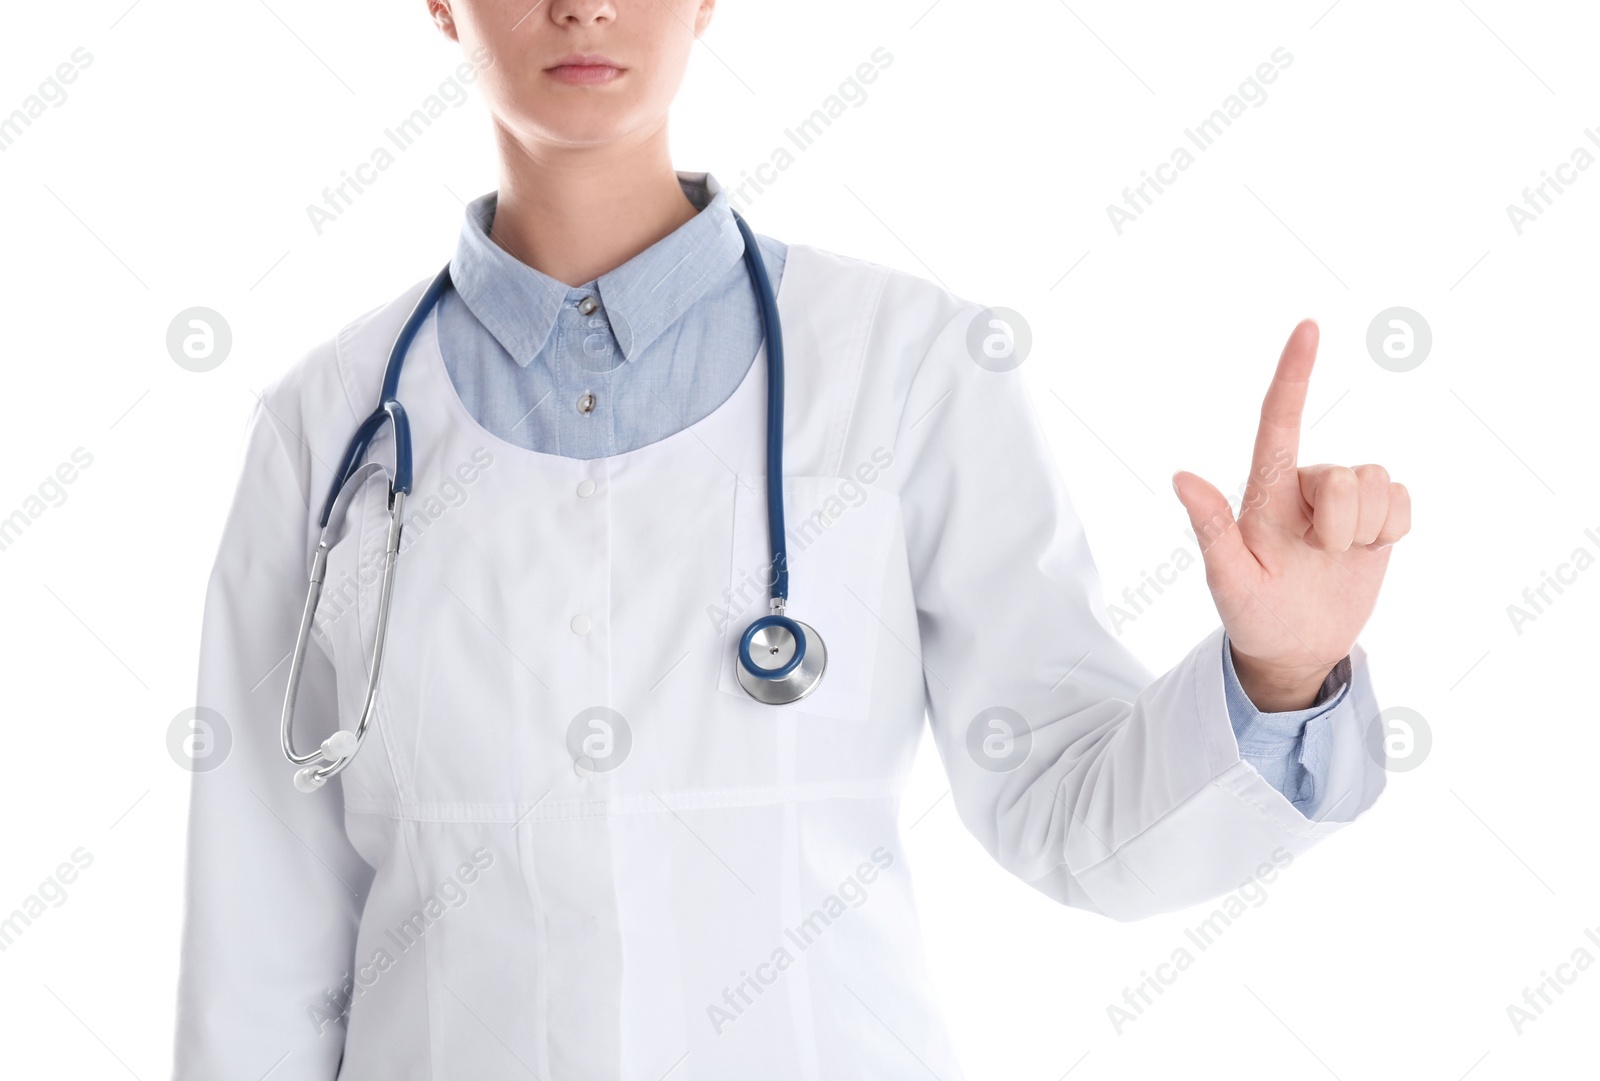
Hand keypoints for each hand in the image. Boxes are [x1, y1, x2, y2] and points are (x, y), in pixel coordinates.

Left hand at [1171, 320, 1410, 711]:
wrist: (1296, 648)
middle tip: (1314, 556)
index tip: (1307, 327)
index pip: (1278, 420)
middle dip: (1340, 525)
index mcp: (1264, 491)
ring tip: (1335, 557)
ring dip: (1364, 531)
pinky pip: (1401, 502)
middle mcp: (1303, 483)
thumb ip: (1211, 528)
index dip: (1294, 373)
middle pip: (1345, 474)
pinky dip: (1391, 532)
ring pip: (1377, 484)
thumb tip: (1181, 476)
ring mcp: (1342, 498)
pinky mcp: (1376, 513)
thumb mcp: (1228, 580)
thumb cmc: (1252, 614)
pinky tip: (1365, 552)